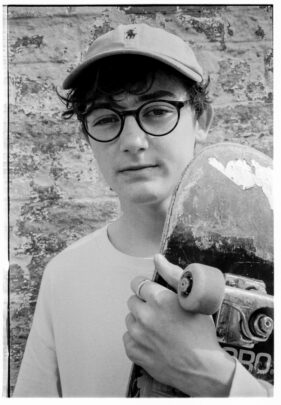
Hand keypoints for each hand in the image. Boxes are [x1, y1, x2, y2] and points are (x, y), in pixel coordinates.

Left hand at [123, 254, 235, 396]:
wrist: (204, 368)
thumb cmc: (201, 333)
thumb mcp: (192, 299)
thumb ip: (173, 275)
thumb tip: (157, 258)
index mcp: (159, 299)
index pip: (138, 283)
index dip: (146, 287)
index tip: (153, 293)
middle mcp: (145, 315)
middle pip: (132, 300)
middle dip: (143, 303)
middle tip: (159, 313)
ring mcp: (138, 335)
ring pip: (129, 319)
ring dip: (139, 320)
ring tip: (157, 328)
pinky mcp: (134, 352)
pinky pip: (127, 338)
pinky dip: (136, 338)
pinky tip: (152, 341)